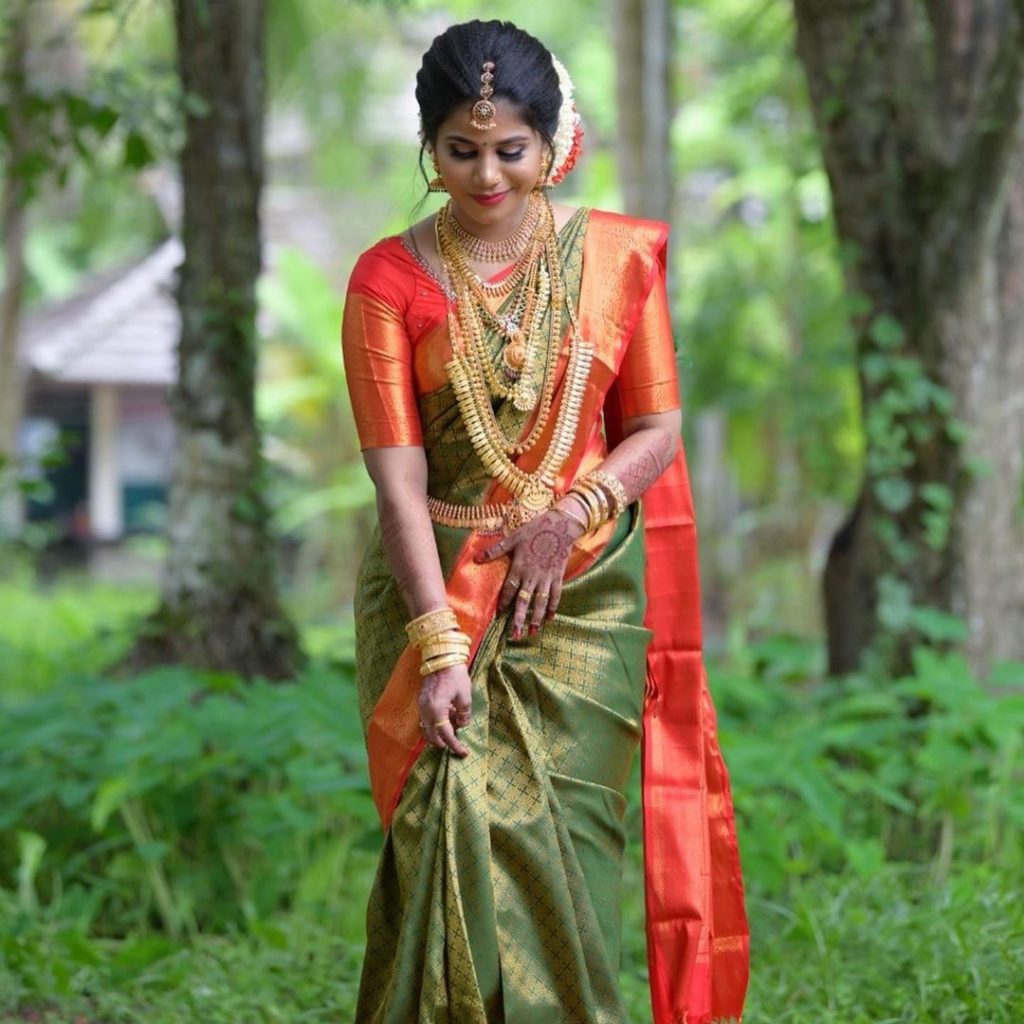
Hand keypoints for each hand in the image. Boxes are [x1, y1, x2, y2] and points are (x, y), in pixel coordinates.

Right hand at [418, 662, 471, 755]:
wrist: (441, 657)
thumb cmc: (455, 675)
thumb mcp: (465, 696)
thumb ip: (464, 714)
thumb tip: (462, 725)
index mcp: (437, 711)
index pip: (446, 735)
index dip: (455, 746)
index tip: (463, 752)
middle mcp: (425, 711)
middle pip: (432, 736)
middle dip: (444, 743)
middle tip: (457, 744)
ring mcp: (421, 706)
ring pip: (427, 729)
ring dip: (438, 733)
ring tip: (454, 727)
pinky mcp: (421, 701)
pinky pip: (426, 719)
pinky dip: (435, 723)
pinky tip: (447, 716)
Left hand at [476, 507, 584, 638]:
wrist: (560, 526)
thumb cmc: (535, 530)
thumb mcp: (513, 538)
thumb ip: (496, 550)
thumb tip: (477, 558)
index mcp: (519, 567)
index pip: (509, 590)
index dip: (504, 602)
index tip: (499, 614)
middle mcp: (532, 576)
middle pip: (524, 601)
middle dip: (519, 619)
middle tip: (515, 635)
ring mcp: (546, 578)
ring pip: (540, 602)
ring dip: (536, 618)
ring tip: (532, 633)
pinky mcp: (558, 576)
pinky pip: (555, 595)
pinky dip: (552, 607)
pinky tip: (549, 618)